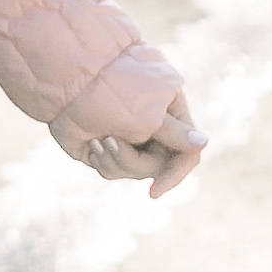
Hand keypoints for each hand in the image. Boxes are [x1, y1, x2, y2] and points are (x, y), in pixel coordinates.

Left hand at [72, 100, 206, 199]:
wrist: (68, 79)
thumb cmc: (110, 88)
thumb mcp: (145, 112)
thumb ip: (173, 132)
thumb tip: (203, 143)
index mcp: (172, 114)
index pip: (188, 154)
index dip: (175, 175)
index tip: (154, 192)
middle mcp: (155, 130)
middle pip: (158, 169)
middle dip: (131, 161)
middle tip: (109, 140)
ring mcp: (132, 139)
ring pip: (134, 173)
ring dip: (114, 161)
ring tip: (98, 139)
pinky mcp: (110, 148)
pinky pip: (113, 171)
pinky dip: (102, 161)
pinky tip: (91, 143)